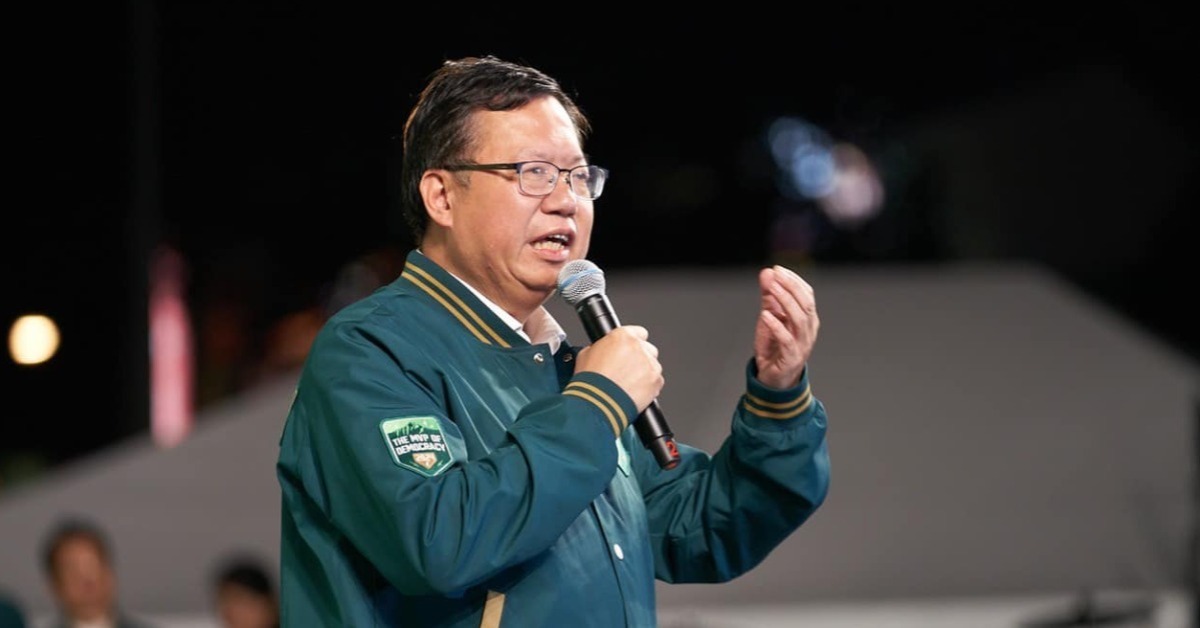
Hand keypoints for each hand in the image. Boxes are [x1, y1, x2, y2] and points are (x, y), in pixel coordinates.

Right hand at [574, 325, 663, 411]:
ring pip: (653, 365)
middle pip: (648, 349)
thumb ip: (601, 347)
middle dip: (640, 358)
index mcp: (622, 336)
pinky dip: (649, 387)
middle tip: (627, 369)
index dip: (633, 342)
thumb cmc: (590, 382)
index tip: (630, 350)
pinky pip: (656, 381)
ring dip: (644, 373)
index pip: (638, 332)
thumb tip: (604, 350)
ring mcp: (650, 364)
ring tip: (629, 384)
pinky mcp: (656, 381)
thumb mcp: (586, 355)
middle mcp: (638, 347)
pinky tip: (634, 392)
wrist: (598, 403)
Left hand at [754, 265, 818, 388]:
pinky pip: (786, 339)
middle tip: (776, 275)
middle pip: (806, 304)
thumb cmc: (774, 346)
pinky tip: (765, 315)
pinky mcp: (791, 357)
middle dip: (791, 287)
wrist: (773, 378)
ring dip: (785, 301)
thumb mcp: (769, 316)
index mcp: (808, 318)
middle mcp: (809, 330)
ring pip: (799, 319)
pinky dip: (776, 326)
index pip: (807, 294)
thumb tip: (767, 272)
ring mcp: (802, 344)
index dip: (794, 280)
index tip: (778, 269)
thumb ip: (769, 296)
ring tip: (771, 289)